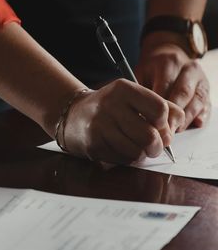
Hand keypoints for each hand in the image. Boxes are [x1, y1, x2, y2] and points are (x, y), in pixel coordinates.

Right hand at [62, 79, 184, 163]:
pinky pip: (122, 160)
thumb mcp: (134, 97)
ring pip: (137, 152)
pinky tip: (121, 150)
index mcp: (124, 89)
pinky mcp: (93, 145)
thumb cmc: (111, 107)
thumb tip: (175, 129)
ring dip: (142, 154)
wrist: (73, 114)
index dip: (165, 123)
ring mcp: (100, 126)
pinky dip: (127, 159)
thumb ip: (161, 107)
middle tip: (155, 146)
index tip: (160, 126)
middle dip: (157, 147)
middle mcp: (111, 105)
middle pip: (150, 136)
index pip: (160, 109)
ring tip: (137, 148)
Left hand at [136, 42, 210, 130]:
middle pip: (183, 94)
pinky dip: (201, 116)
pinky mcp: (207, 89)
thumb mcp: (141, 73)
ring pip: (197, 101)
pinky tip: (195, 124)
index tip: (152, 122)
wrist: (169, 55)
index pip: (165, 86)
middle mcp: (189, 68)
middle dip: (173, 115)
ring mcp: (201, 79)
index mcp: (170, 62)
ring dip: (186, 119)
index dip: (159, 106)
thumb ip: (141, 91)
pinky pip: (207, 104)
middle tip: (164, 131)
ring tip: (175, 131)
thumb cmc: (152, 69)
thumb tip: (139, 114)